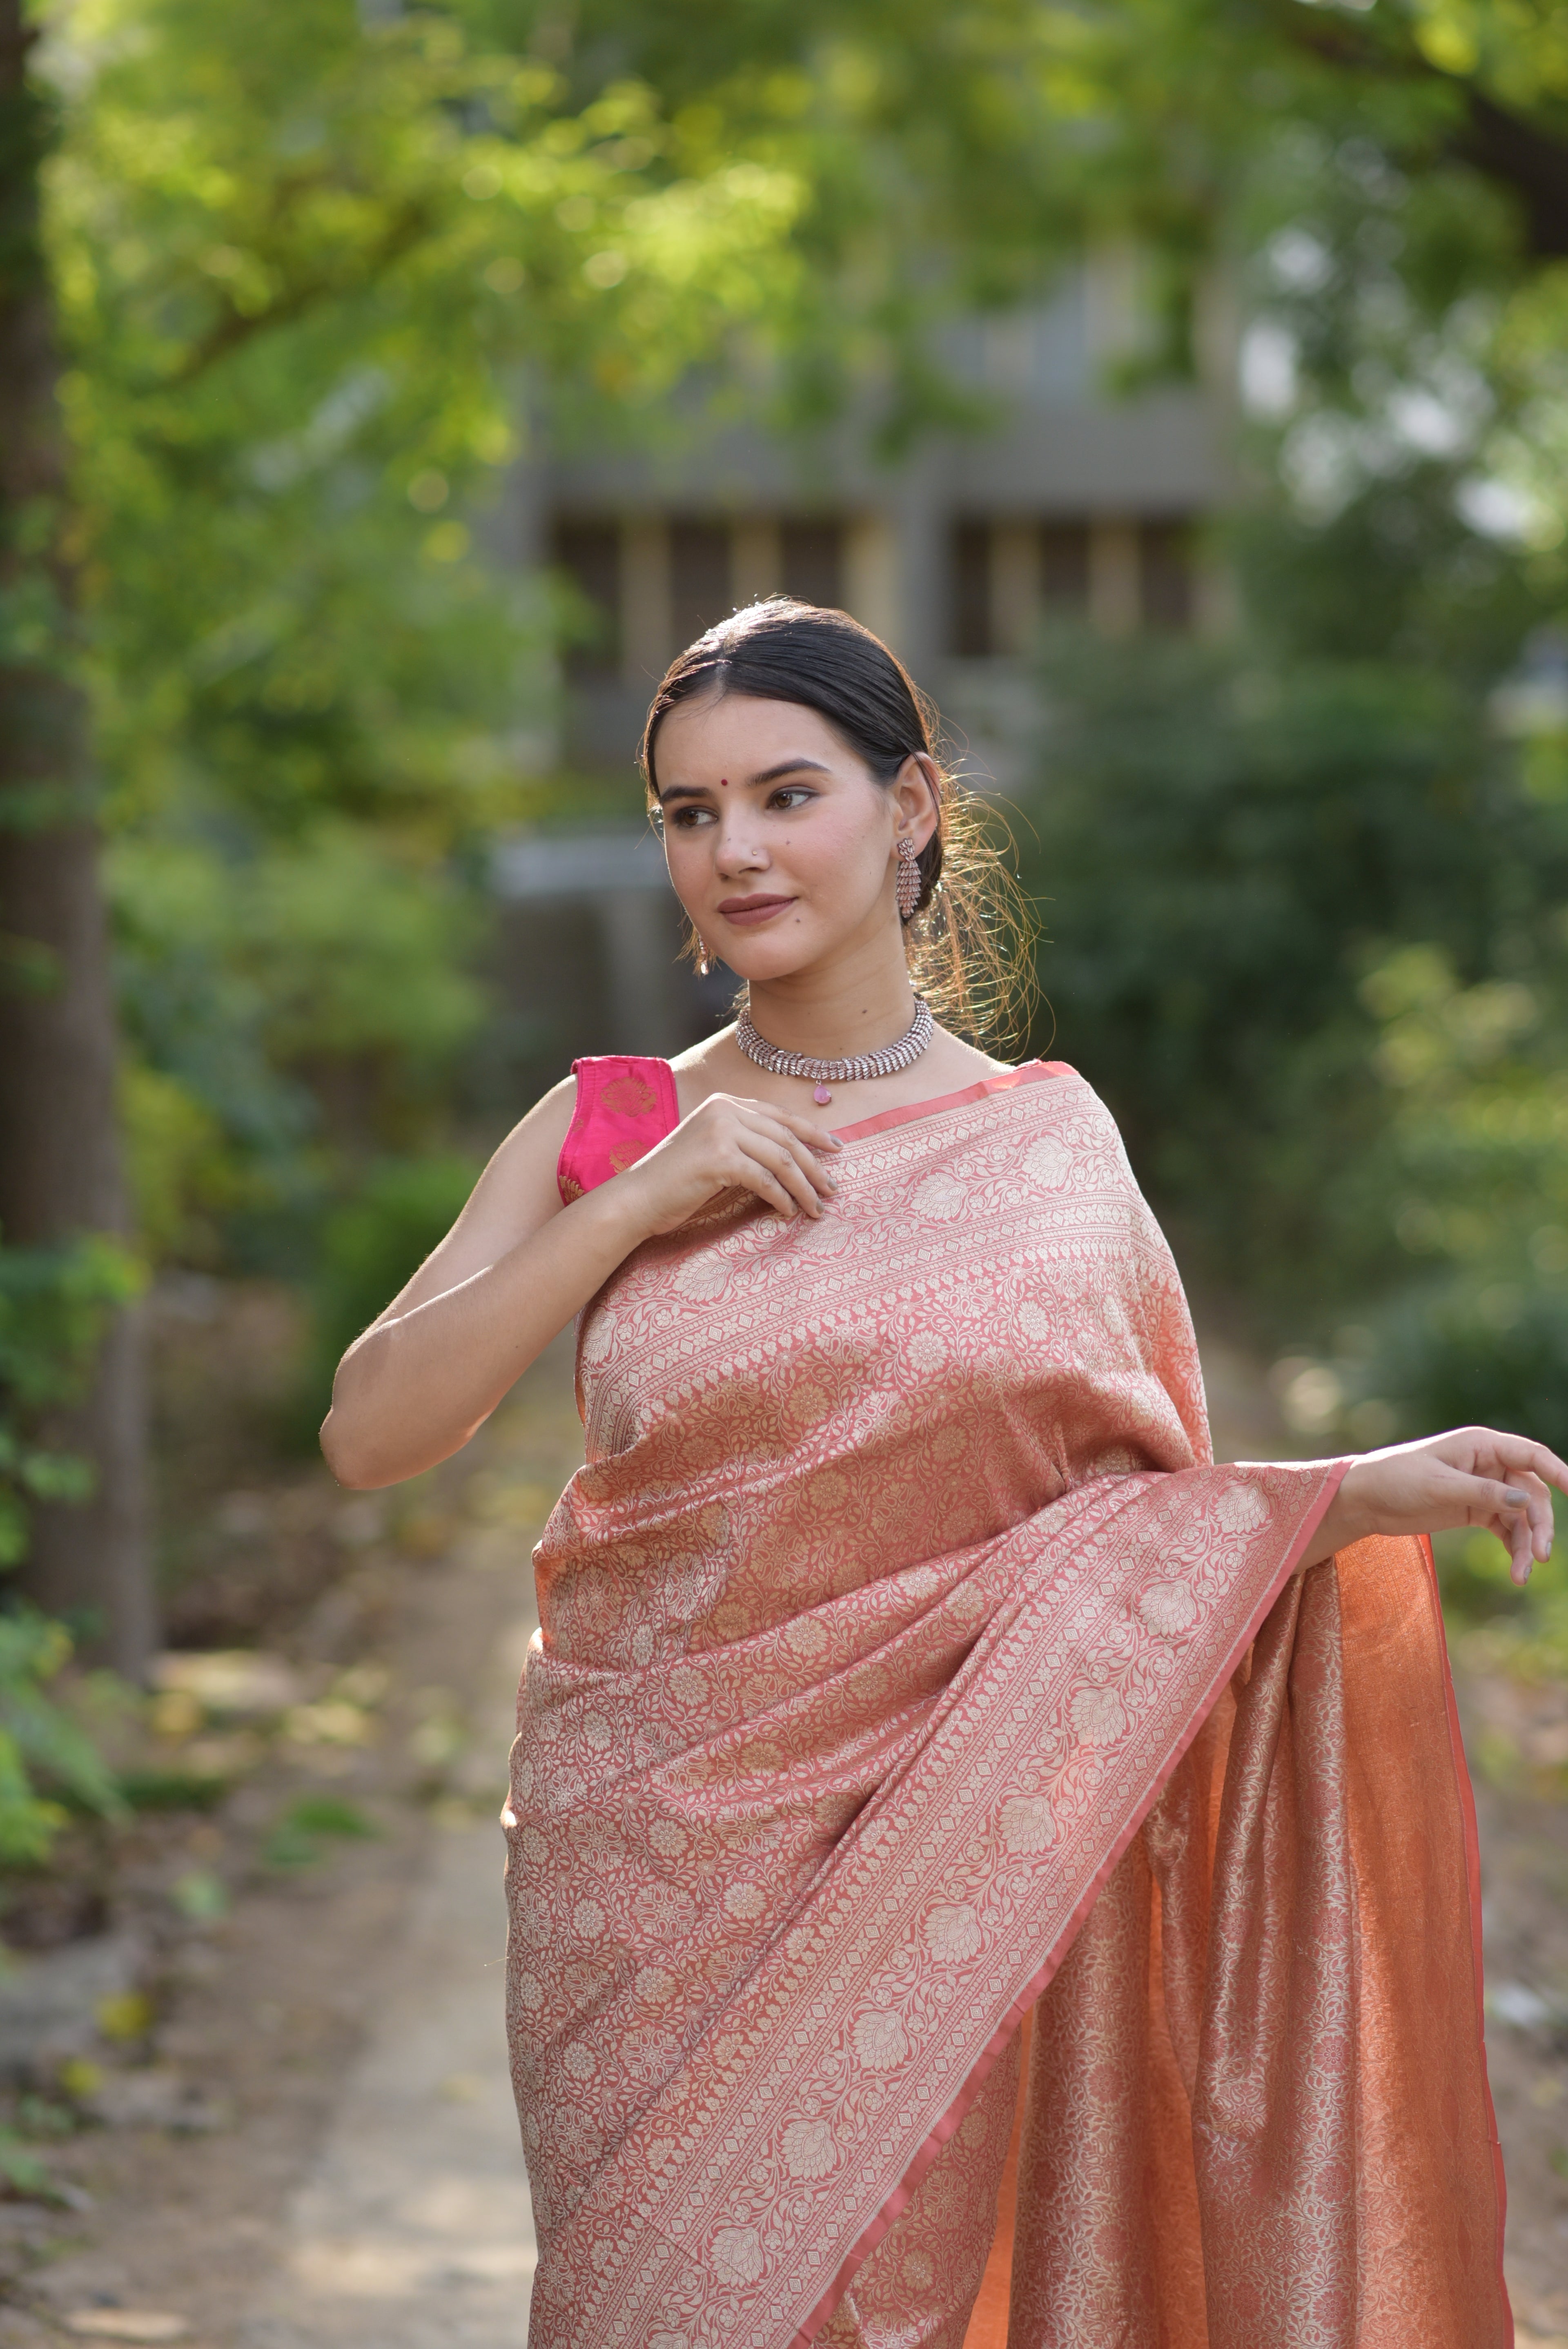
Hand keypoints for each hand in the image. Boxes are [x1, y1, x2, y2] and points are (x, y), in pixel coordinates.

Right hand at [613, 1093, 841, 1235]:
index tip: (836, 1148)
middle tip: (832, 1189)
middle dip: (814, 1166)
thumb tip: (791, 1159)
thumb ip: (745, 1143)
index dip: (812, 1133)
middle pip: (786, 1138)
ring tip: (816, 1208)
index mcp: (725, 1103)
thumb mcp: (713, 1150)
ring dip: (804, 1187)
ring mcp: (721, 1132)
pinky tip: (788, 1213)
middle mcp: (724, 1109)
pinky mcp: (719, 1159)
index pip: (780, 1116)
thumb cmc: (674, 1181)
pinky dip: (781, 1198)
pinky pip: (765, 1180)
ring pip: (781, 1159)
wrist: (636, 1198)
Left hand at [1307, 1426, 1567, 1583]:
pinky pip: (1506, 1529)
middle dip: (1540, 1524)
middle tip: (1540, 1556)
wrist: (1365, 1499)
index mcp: (1481, 1445)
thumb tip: (1527, 1500)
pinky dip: (1513, 1549)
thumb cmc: (1396, 1479)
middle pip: (1532, 1493)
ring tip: (1522, 1575)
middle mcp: (1489, 1464)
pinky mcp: (1475, 1511)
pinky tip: (1515, 1573)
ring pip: (1522, 1516)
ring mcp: (1484, 1489)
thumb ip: (1483, 1492)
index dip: (1559, 1472)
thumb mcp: (1439, 1486)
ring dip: (1526, 1544)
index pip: (1531, 1454)